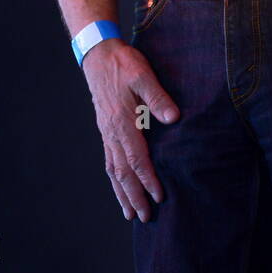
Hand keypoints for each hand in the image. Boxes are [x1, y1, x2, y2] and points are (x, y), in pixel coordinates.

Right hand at [82, 38, 179, 222]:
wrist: (99, 55)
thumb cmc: (123, 64)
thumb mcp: (142, 74)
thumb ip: (157, 96)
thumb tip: (173, 117)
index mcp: (122, 121)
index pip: (136, 157)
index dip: (148, 178)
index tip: (159, 196)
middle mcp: (112, 132)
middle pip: (123, 171)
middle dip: (134, 195)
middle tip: (145, 217)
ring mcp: (106, 133)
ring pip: (113, 170)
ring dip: (122, 193)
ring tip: (130, 213)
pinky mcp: (105, 130)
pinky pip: (109, 161)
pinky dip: (114, 179)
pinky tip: (119, 187)